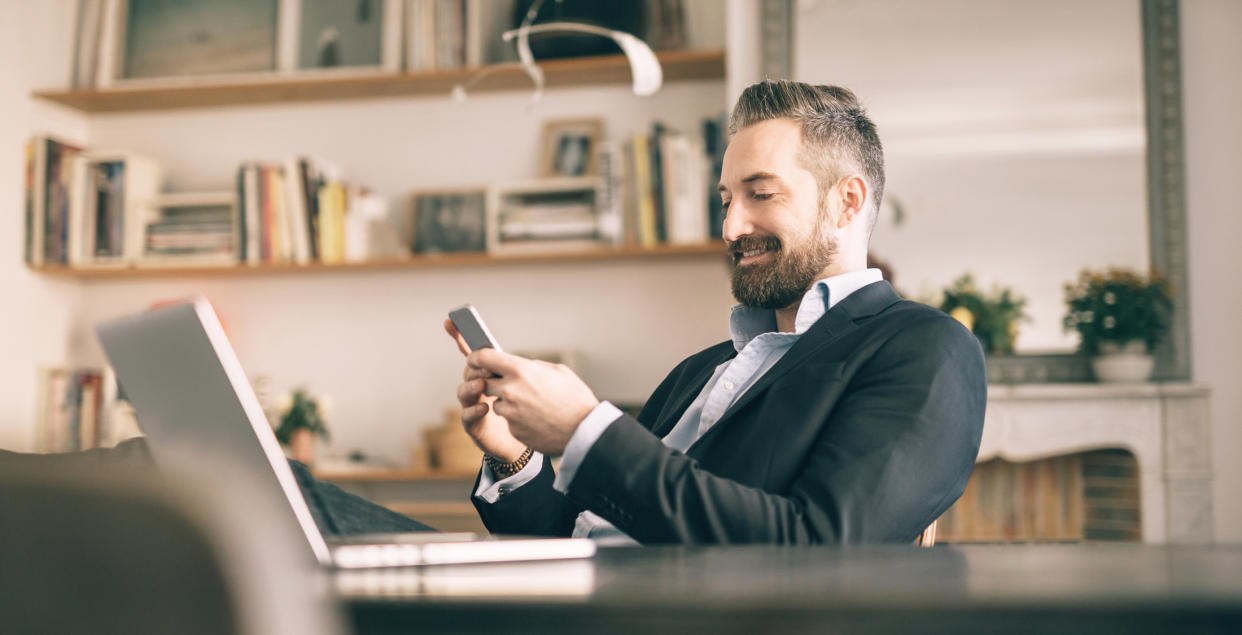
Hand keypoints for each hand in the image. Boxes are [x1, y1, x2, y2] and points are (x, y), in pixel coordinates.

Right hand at [444, 319, 526, 462]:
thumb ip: (520, 371)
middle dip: (474, 366)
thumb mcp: (527, 386)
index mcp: (489, 375)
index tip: (451, 320)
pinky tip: (484, 407)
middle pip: (468, 371)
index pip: (474, 354)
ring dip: (471, 386)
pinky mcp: (475, 427)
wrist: (529, 441)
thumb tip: (519, 359)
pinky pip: (468, 417)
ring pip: (463, 392)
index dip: (460, 336)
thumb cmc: (528, 411)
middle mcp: (478, 388)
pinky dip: (473, 411)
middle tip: (485, 366)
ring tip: (482, 384)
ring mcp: (473, 406)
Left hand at [466, 348, 599, 455]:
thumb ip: (534, 366)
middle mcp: (510, 390)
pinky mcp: (513, 430)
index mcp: (521, 370)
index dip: (476, 357)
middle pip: (484, 382)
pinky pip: (508, 420)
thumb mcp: (558, 371)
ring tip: (531, 404)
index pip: (484, 358)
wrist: (584, 430)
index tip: (476, 360)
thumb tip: (522, 365)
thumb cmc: (576, 398)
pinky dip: (517, 419)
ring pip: (496, 403)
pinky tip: (536, 419)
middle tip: (507, 384)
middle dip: (492, 382)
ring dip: (507, 402)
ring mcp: (510, 412)